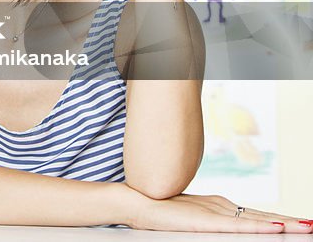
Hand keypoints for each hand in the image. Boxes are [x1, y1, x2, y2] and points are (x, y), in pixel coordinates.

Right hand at [130, 193, 310, 232]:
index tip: (301, 223)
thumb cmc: (158, 211)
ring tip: (306, 227)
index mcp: (221, 206)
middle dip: (291, 222)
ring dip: (285, 224)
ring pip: (259, 220)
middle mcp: (223, 206)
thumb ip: (212, 220)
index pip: (258, 214)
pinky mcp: (207, 221)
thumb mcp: (192, 216)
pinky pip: (240, 226)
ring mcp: (216, 212)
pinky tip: (278, 229)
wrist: (136, 202)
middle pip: (265, 216)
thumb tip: (228, 225)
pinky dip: (261, 227)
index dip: (282, 219)